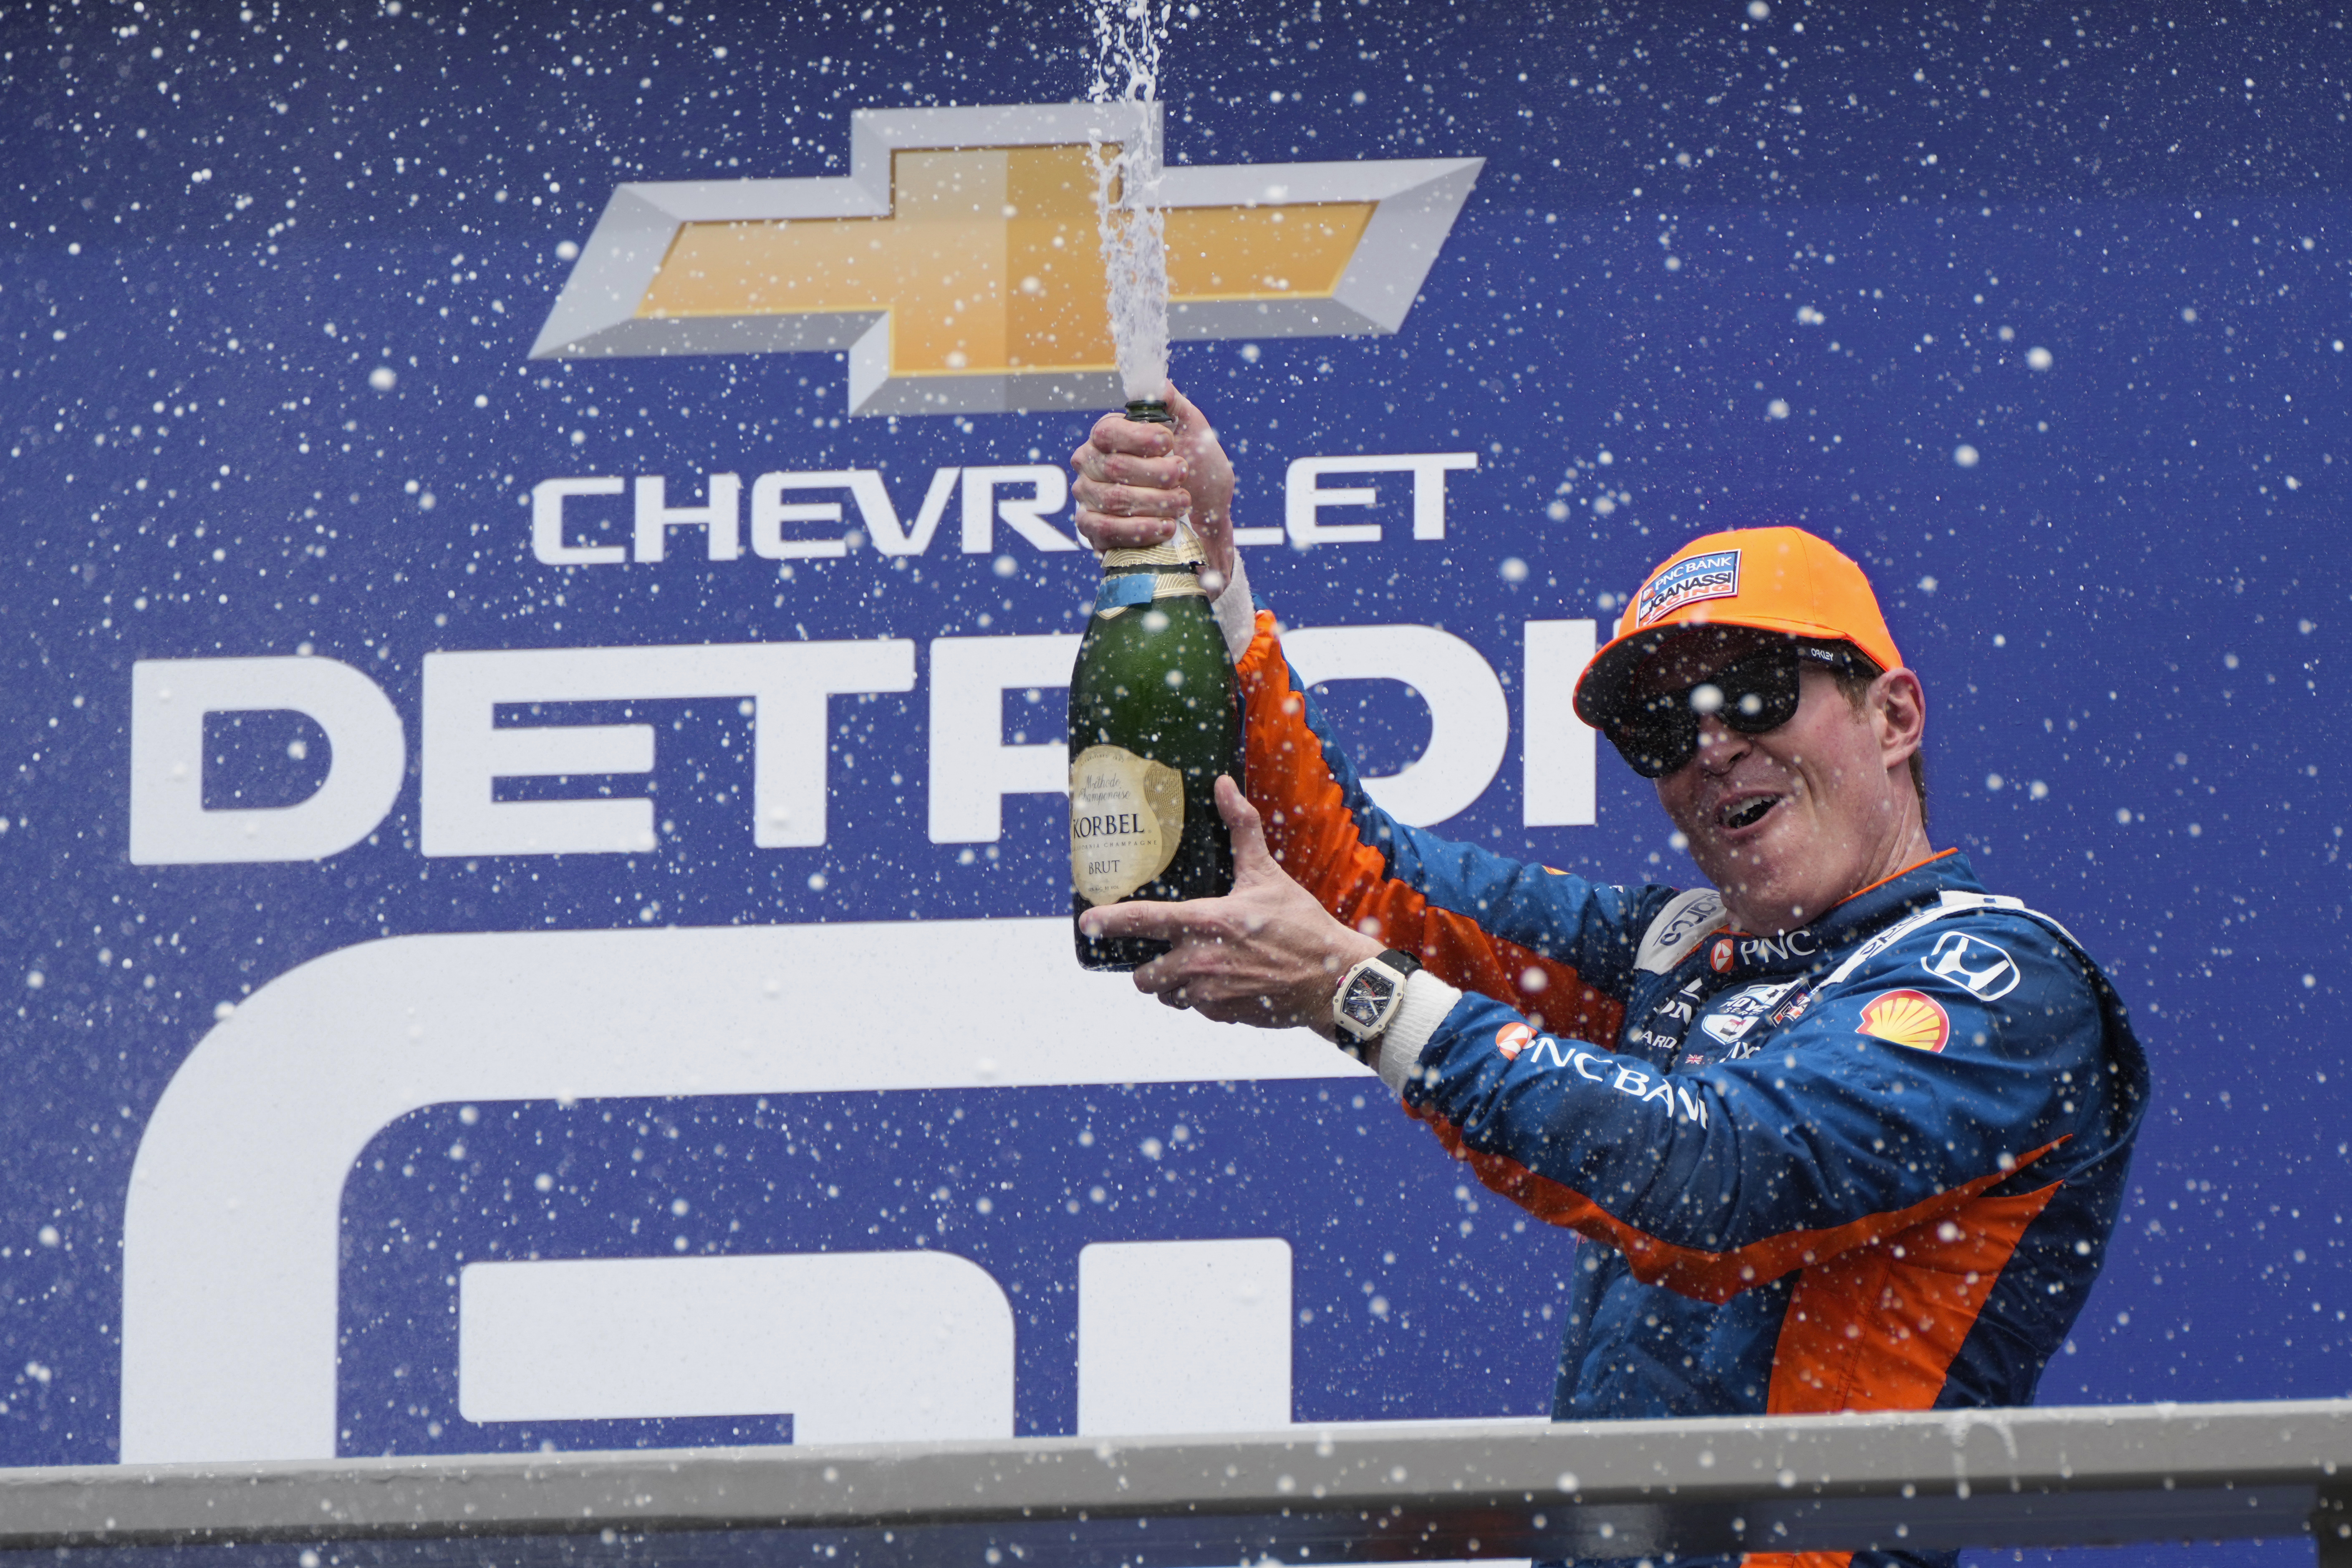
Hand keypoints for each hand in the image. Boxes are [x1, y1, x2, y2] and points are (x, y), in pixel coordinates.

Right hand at [1069, 380, 1237, 590]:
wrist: (1206, 516)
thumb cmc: (1198, 470)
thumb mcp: (1193, 432)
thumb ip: (1173, 406)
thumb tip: (1158, 384)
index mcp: (1109, 435)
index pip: (1108, 432)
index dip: (1138, 438)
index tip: (1168, 443)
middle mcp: (1091, 463)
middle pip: (1114, 467)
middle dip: (1156, 473)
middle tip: (1182, 474)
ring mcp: (1089, 497)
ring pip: (1114, 500)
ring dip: (1155, 502)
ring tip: (1182, 502)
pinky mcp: (1092, 529)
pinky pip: (1107, 529)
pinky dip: (1140, 528)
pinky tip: (1165, 527)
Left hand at [1077, 776, 1382, 1036]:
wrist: (1333, 980)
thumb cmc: (1300, 925)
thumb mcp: (1267, 874)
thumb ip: (1241, 830)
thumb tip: (1223, 784)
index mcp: (1207, 922)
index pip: (1143, 921)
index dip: (1108, 922)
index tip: (1086, 924)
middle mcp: (1201, 961)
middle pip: (1144, 975)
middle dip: (1147, 967)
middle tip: (1163, 954)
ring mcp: (1211, 992)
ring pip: (1168, 995)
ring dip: (1174, 985)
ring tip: (1197, 967)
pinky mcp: (1224, 1014)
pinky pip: (1196, 1008)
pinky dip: (1203, 998)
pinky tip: (1226, 982)